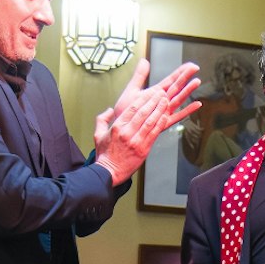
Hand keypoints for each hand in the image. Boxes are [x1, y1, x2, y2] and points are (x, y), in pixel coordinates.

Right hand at [94, 60, 201, 184]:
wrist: (110, 172)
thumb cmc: (104, 154)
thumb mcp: (98, 134)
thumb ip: (102, 119)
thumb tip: (109, 109)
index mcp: (117, 127)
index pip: (131, 109)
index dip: (143, 99)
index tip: (150, 91)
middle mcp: (127, 133)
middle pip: (143, 113)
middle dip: (153, 101)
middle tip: (161, 92)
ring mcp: (136, 141)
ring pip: (150, 122)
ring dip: (159, 110)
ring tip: (166, 100)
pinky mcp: (144, 149)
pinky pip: (154, 134)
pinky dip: (161, 123)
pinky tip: (166, 115)